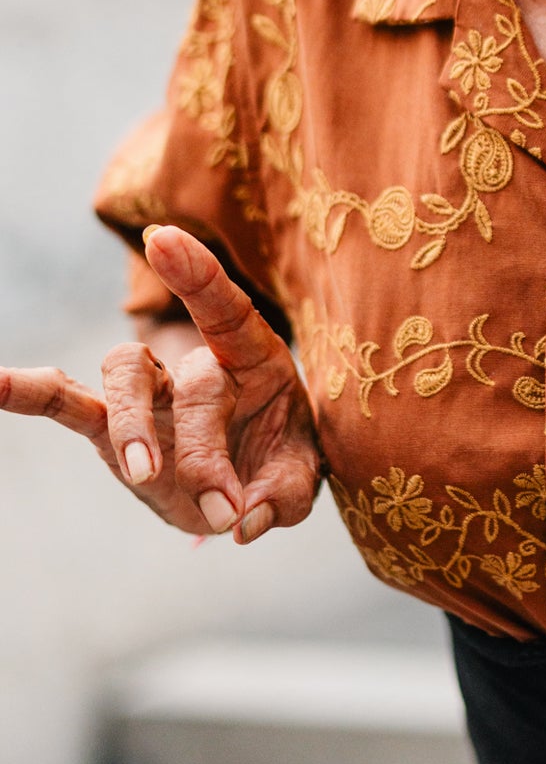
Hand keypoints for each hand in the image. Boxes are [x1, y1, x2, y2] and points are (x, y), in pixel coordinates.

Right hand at [0, 226, 319, 543]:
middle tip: (224, 507)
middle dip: (206, 449)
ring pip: (126, 375)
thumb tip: (246, 523)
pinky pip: (65, 402)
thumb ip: (283, 495)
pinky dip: (29, 393)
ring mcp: (150, 390)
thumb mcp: (297, 475)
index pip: (225, 306)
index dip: (197, 273)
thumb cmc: (275, 458)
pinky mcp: (111, 424)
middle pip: (194, 382)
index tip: (164, 240)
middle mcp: (194, 361)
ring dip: (132, 424)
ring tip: (142, 473)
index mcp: (251, 356)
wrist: (242, 482)